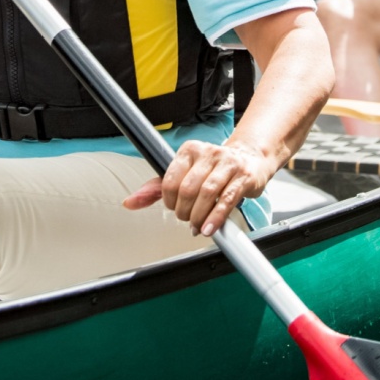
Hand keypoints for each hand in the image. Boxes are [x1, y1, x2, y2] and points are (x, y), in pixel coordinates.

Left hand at [123, 139, 279, 235]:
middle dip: (184, 211)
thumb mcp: (184, 174)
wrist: (250, 159)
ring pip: (207, 193)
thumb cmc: (213, 169)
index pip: (170, 179)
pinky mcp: (244, 176)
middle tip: (188, 219)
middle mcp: (208, 153)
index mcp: (189, 150)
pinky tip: (209, 228)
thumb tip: (129, 202)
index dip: (169, 201)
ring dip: (199, 216)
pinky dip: (216, 217)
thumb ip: (156, 189)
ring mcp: (228, 163)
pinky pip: (226, 199)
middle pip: (188, 189)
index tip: (174, 208)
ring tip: (198, 227)